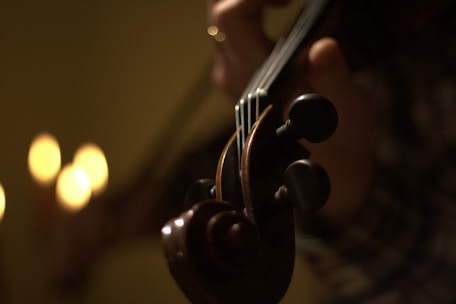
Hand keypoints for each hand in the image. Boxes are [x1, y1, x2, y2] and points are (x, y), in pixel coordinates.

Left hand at [208, 0, 376, 228]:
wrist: (329, 165)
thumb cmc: (340, 139)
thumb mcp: (344, 107)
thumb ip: (330, 77)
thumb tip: (322, 47)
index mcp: (255, 79)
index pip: (231, 18)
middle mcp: (235, 75)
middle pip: (220, 13)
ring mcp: (235, 76)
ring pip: (224, 22)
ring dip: (249, 2)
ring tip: (285, 0)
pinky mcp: (241, 76)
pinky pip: (234, 33)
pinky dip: (252, 12)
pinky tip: (280, 10)